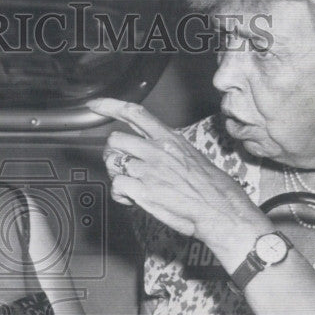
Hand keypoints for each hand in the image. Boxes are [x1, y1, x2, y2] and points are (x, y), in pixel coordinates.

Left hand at [88, 98, 272, 266]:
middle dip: (114, 153)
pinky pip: (117, 185)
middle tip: (123, 167)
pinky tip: (133, 199)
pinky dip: (121, 194)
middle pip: (115, 140)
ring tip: (134, 186)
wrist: (220, 208)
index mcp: (169, 138)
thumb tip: (148, 151)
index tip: (95, 106)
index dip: (110, 106)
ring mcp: (148, 169)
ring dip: (118, 175)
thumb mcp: (190, 155)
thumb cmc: (210, 187)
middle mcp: (156, 149)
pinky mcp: (143, 190)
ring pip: (113, 163)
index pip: (135, 113)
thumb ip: (166, 149)